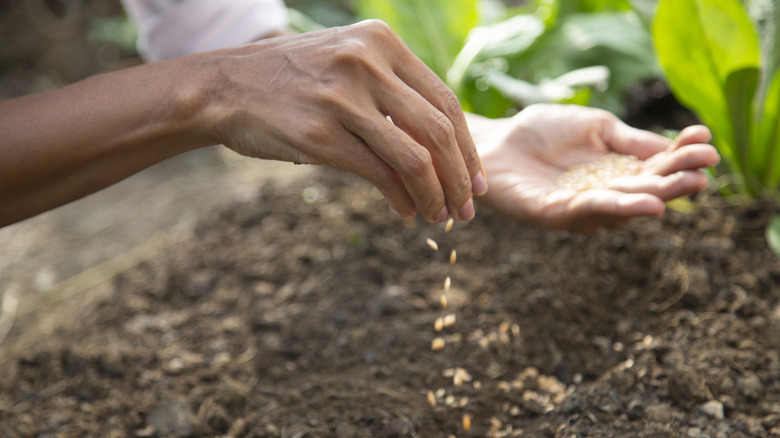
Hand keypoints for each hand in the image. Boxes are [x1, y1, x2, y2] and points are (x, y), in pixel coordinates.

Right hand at [206, 20, 485, 221]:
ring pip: (414, 157)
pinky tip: (407, 211)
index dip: (467, 146)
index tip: (475, 179)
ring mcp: (343, 98)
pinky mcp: (320, 134)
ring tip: (441, 216)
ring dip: (435, 195)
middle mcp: (366, 63)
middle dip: (460, 177)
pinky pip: (379, 173)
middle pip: (438, 129)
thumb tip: (440, 143)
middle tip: (468, 208)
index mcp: (380, 42)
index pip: (444, 99)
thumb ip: (392, 89)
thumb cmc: (293, 80)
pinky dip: (401, 198)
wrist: (225, 87)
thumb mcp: (347, 63)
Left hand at [471, 104, 719, 233]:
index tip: (706, 140)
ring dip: (649, 197)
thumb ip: (629, 140)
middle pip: (645, 192)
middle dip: (675, 181)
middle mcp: (604, 195)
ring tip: (677, 189)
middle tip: (703, 171)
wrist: (495, 140)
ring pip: (620, 207)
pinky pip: (585, 212)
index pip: (657, 167)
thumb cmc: (543, 131)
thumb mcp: (596, 127)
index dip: (682, 156)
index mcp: (618, 172)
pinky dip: (614, 206)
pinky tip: (641, 203)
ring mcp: (579, 209)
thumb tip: (674, 146)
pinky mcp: (551, 215)